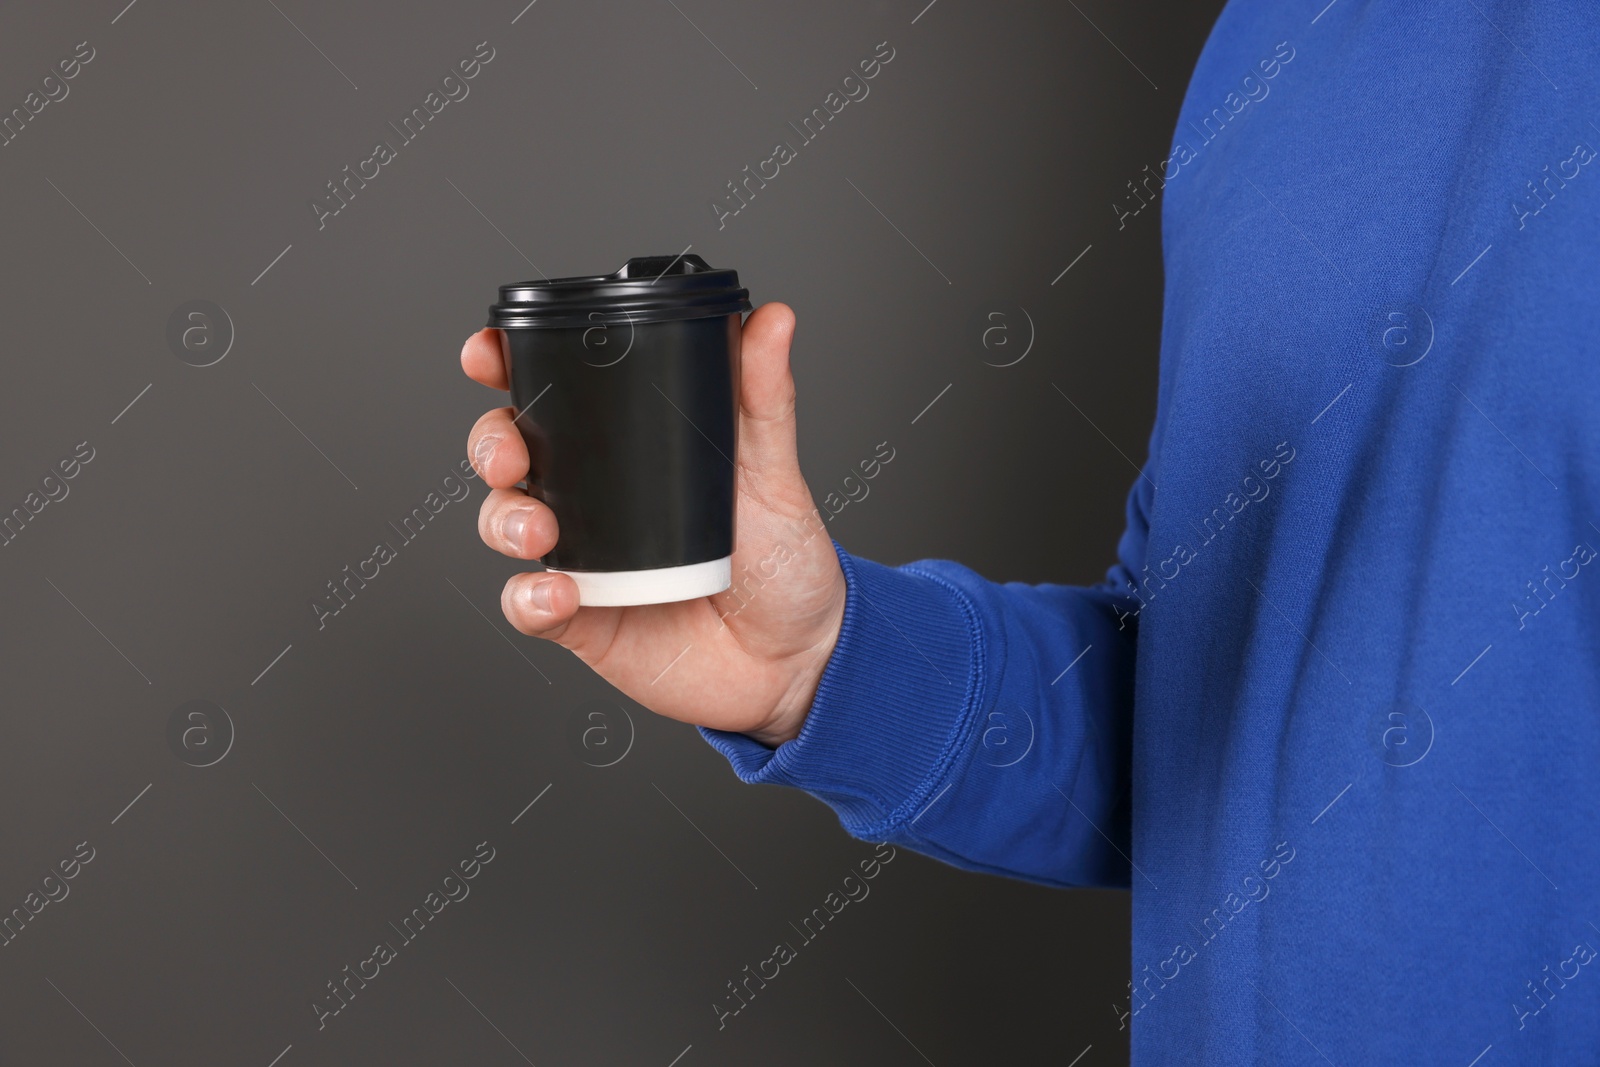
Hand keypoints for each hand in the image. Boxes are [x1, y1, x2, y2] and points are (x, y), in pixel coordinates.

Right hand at [461, 303, 845, 745]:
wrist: (797, 658)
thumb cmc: (783, 561)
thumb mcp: (774, 471)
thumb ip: (764, 396)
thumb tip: (772, 319)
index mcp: (628, 448)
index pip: (554, 395)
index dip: (508, 367)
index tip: (488, 354)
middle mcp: (594, 498)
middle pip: (509, 450)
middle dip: (490, 442)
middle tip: (511, 453)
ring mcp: (583, 558)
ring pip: (504, 522)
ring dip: (504, 518)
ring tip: (541, 533)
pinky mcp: (581, 620)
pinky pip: (528, 606)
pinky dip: (529, 598)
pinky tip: (557, 593)